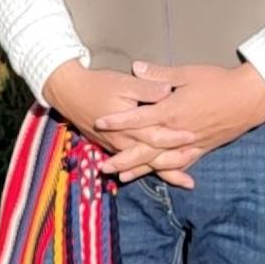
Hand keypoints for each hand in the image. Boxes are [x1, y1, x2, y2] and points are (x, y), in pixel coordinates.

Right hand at [41, 58, 201, 186]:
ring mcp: (116, 147)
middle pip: (153, 158)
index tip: (194, 137)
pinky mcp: (112, 147)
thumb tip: (169, 89)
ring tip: (185, 180)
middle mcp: (123, 141)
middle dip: (175, 164)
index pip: (157, 136)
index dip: (176, 138)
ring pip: (143, 165)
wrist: (69, 92)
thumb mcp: (124, 82)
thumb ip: (147, 87)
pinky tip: (161, 173)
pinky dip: (148, 170)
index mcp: (130, 125)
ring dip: (165, 172)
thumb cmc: (98, 84)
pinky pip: (133, 163)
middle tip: (195, 167)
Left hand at [92, 59, 264, 183]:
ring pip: (161, 161)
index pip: (139, 118)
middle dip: (123, 158)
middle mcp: (178, 132)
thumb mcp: (187, 73)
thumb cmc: (219, 82)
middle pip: (145, 149)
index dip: (118, 121)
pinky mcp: (203, 148)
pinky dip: (169, 172)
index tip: (100, 123)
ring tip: (122, 177)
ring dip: (141, 170)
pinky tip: (160, 177)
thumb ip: (160, 75)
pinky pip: (182, 163)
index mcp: (172, 111)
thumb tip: (136, 67)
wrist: (250, 97)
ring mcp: (191, 143)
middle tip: (102, 167)